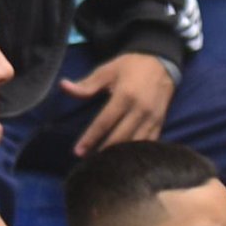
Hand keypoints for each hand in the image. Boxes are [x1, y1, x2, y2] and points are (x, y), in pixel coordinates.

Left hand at [57, 49, 178, 151]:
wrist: (162, 62)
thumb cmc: (131, 66)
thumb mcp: (107, 71)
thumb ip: (86, 85)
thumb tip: (63, 86)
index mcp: (125, 96)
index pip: (104, 123)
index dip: (90, 138)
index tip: (78, 152)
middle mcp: (140, 110)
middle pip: (120, 138)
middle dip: (103, 152)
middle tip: (89, 163)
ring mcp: (152, 118)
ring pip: (135, 143)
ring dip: (120, 155)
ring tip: (105, 163)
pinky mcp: (160, 122)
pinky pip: (149, 143)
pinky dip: (136, 152)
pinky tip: (125, 159)